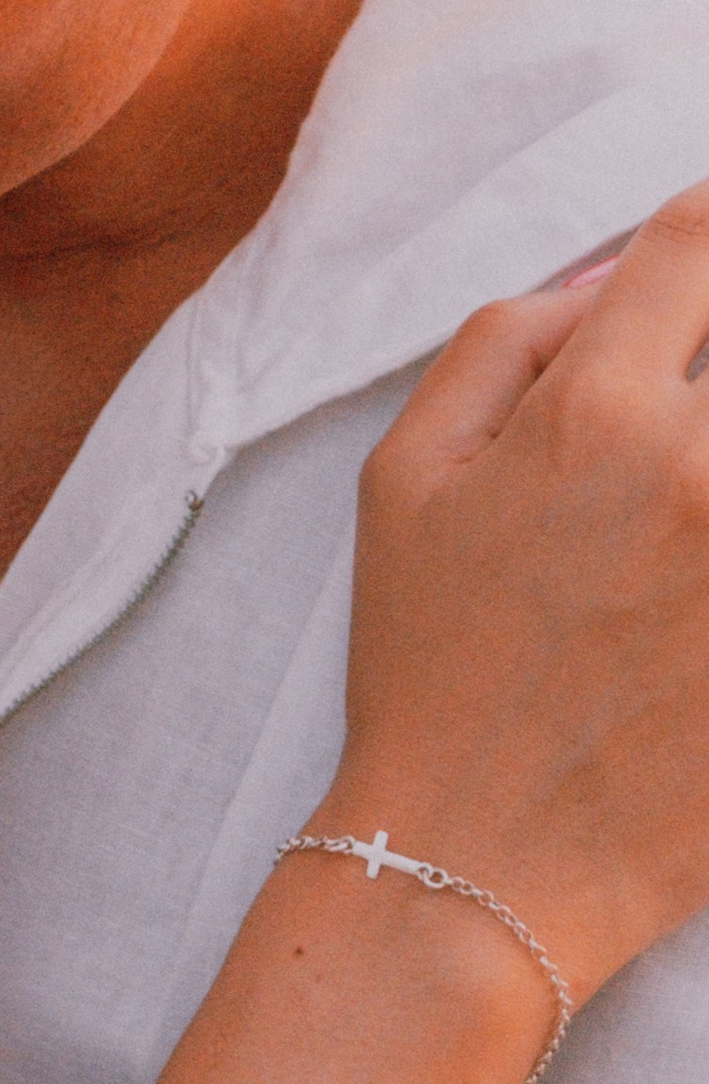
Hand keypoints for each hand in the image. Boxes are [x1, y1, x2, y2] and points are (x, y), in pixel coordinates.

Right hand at [330, 181, 708, 1011]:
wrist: (482, 856)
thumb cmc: (431, 661)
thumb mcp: (405, 477)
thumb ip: (504, 343)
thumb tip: (613, 273)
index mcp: (598, 416)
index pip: (694, 246)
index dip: (704, 227)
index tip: (701, 247)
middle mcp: (704, 473)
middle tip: (683, 398)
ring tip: (681, 503)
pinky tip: (691, 574)